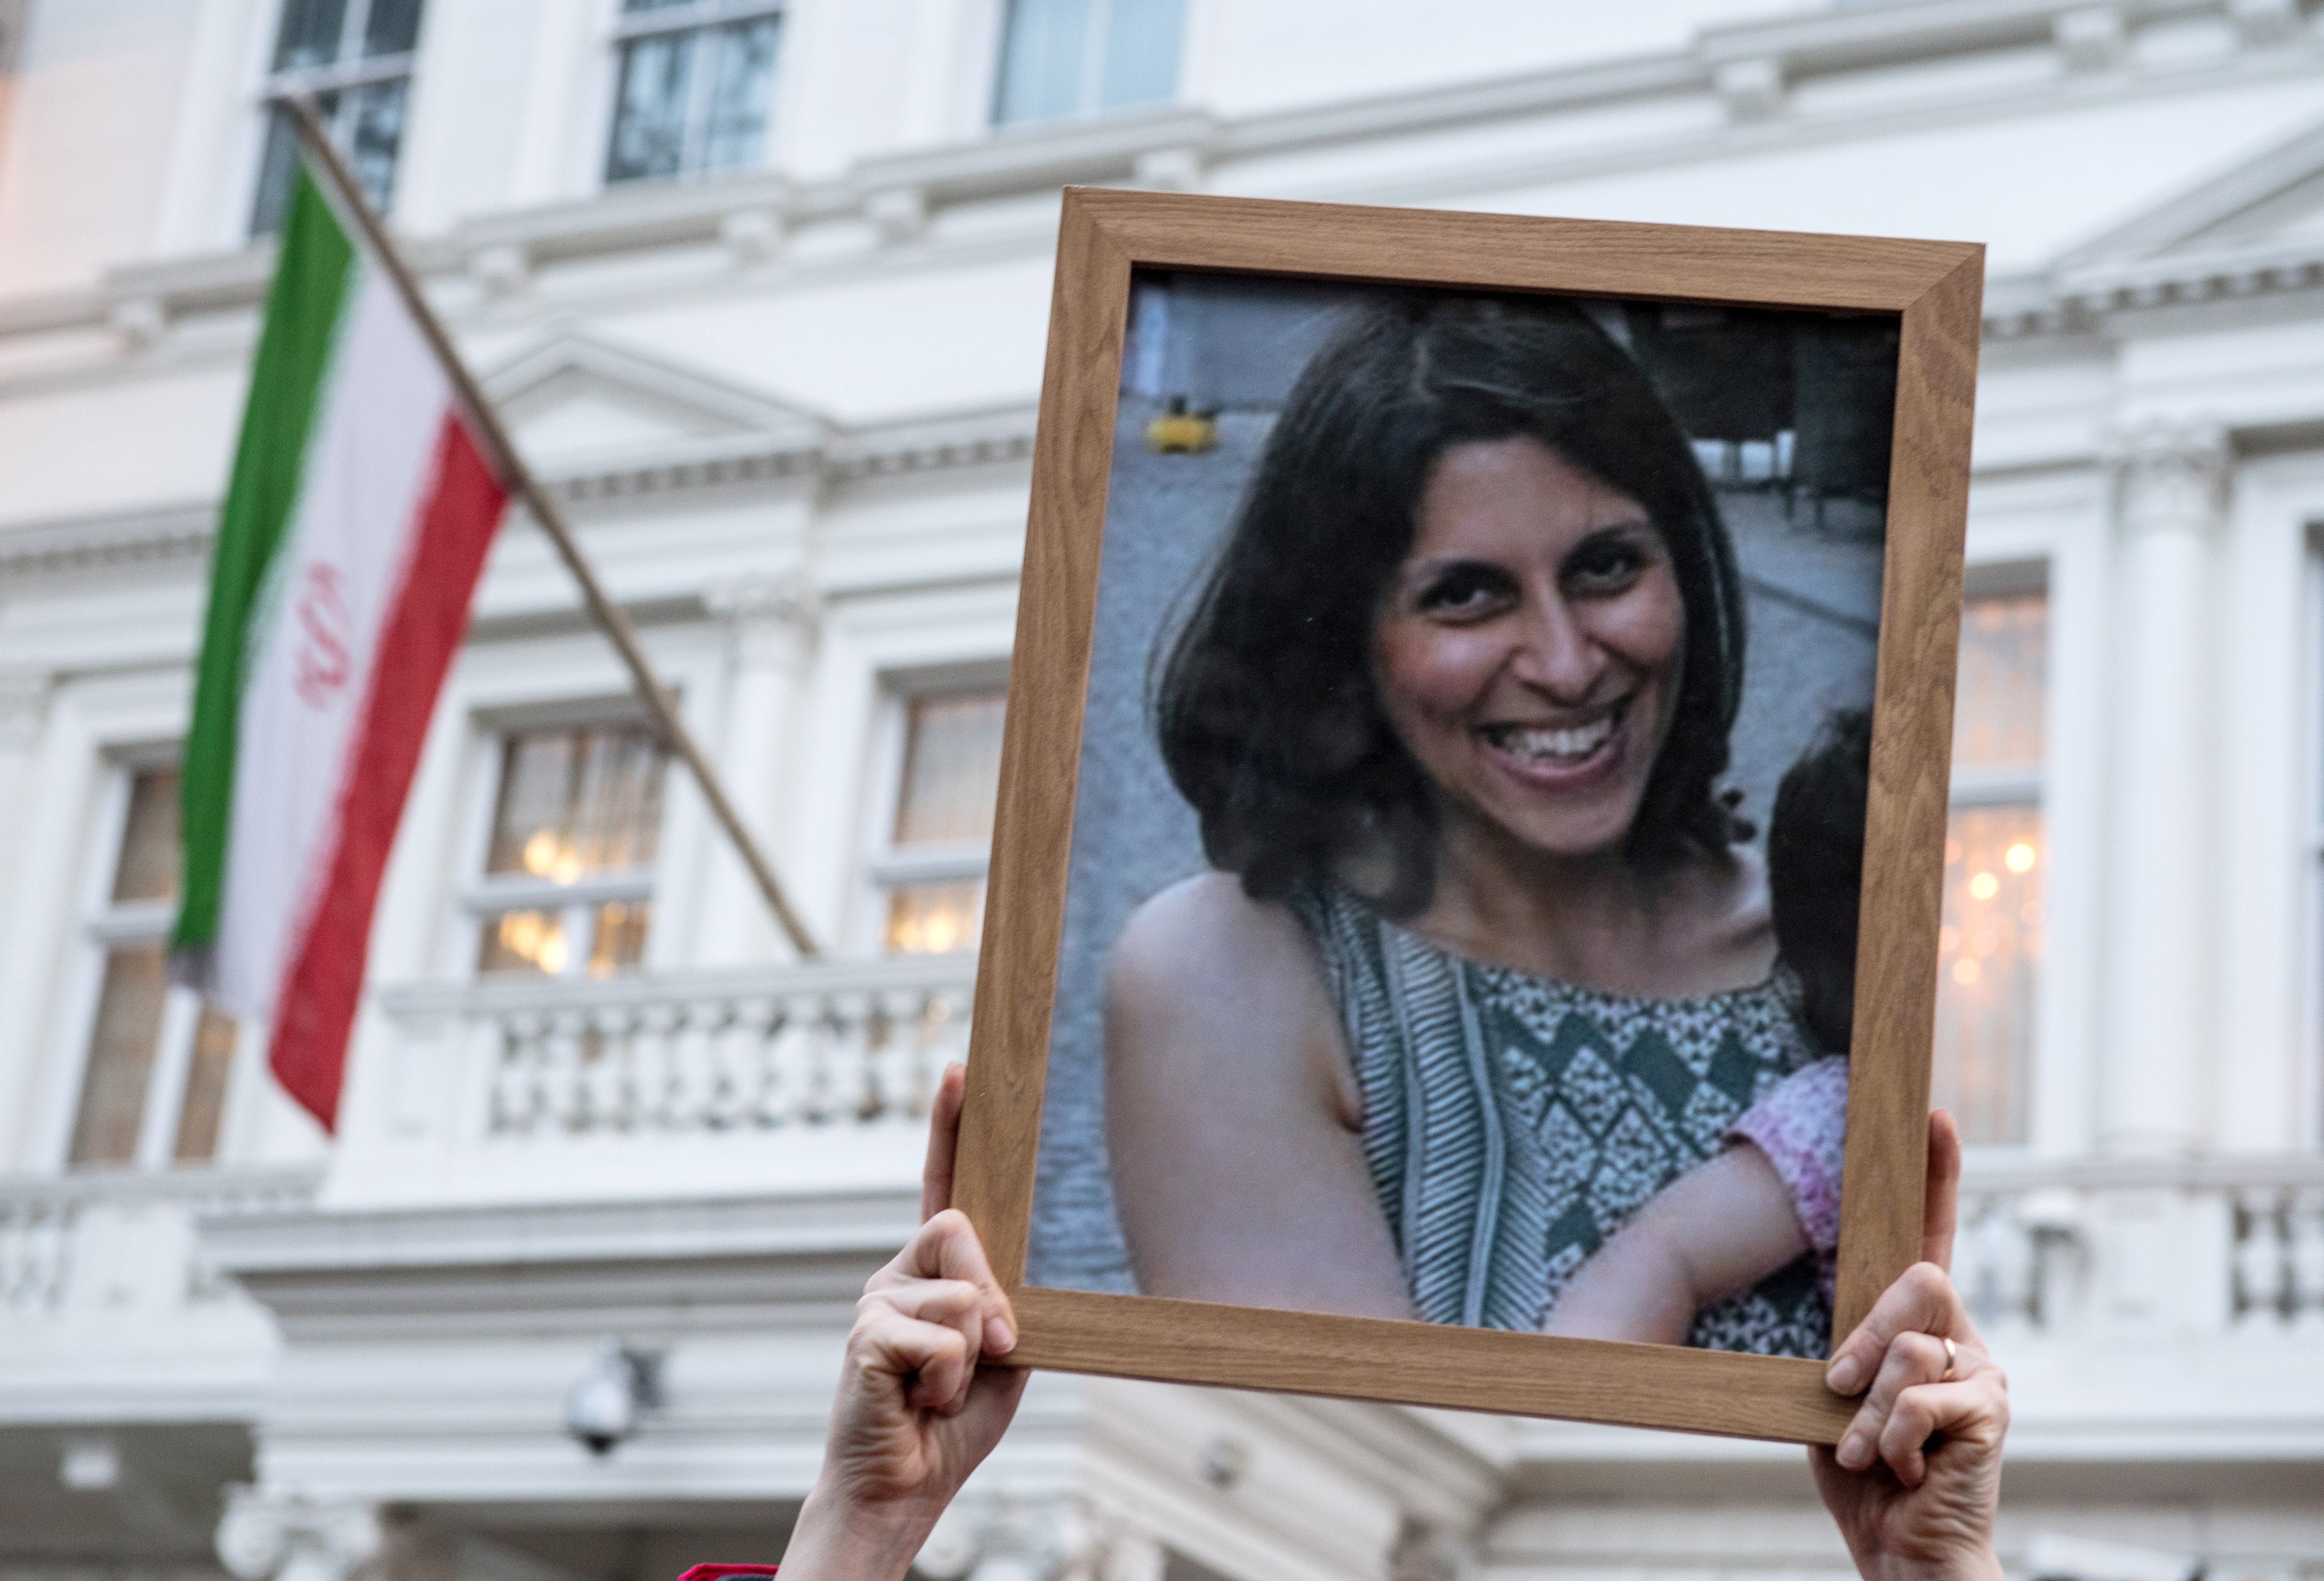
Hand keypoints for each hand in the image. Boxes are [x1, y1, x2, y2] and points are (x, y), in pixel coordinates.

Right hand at [780, 1065, 1028, 1580]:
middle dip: (992, 1297)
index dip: (949, 1126)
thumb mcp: (1003, 1354)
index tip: (960, 1070)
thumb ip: (1005, 1307)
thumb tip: (992, 1299)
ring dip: (973, 1358)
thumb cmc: (954, 1420)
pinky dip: (947, 1382)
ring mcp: (876, 1301)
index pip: (942, 1184)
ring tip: (942, 1390)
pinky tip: (919, 1402)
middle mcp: (899, 1274)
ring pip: (960, 1296)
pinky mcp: (865, 1337)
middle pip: (962, 1230)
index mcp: (934, 1271)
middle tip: (991, 1352)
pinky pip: (940, 1341)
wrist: (904, 1487)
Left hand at [1811, 1111, 2007, 1580]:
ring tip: (1865, 1449)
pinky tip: (1901, 1469)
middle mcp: (1963, 1336)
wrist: (1904, 1548)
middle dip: (1865, 1336)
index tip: (1931, 1115)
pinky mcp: (1991, 1410)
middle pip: (1917, 1282)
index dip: (1936, 1175)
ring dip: (1868, 1406)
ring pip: (1912, 1345)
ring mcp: (1985, 1372)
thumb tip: (1832, 1330)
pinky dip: (1888, 1438)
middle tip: (1839, 1389)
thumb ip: (1844, 1349)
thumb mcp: (1836, 1399)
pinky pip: (1920, 1398)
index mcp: (1922, 1325)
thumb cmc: (1865, 1474)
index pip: (1931, 1234)